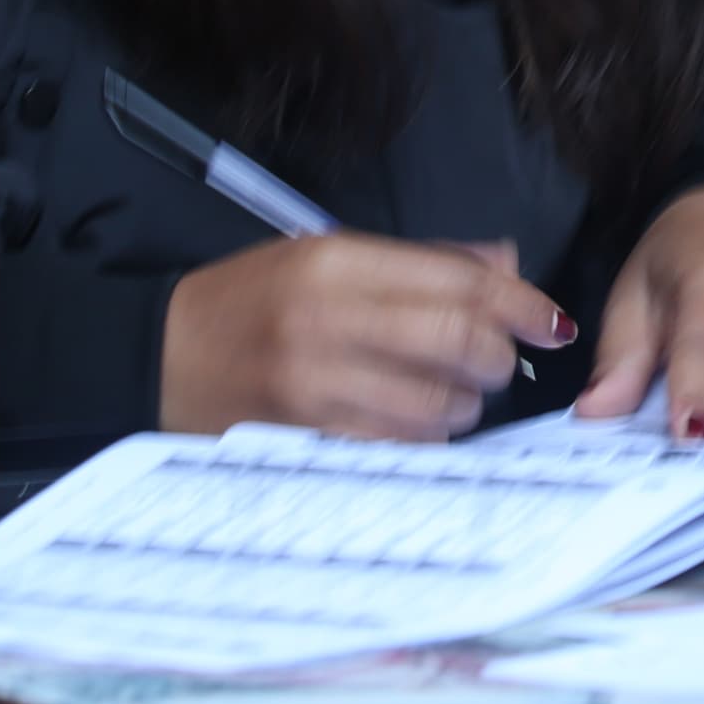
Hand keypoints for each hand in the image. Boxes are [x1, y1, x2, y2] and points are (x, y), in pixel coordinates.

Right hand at [159, 234, 573, 441]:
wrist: (154, 356)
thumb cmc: (249, 301)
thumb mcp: (327, 254)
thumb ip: (422, 262)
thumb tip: (509, 267)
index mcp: (337, 262)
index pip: (460, 283)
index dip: (521, 305)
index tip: (549, 323)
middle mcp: (328, 321)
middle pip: (458, 343)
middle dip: (499, 358)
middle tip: (500, 362)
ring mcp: (314, 386)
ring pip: (436, 406)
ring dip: (465, 405)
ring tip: (453, 394)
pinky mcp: (303, 439)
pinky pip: (395, 449)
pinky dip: (424, 440)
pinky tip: (417, 425)